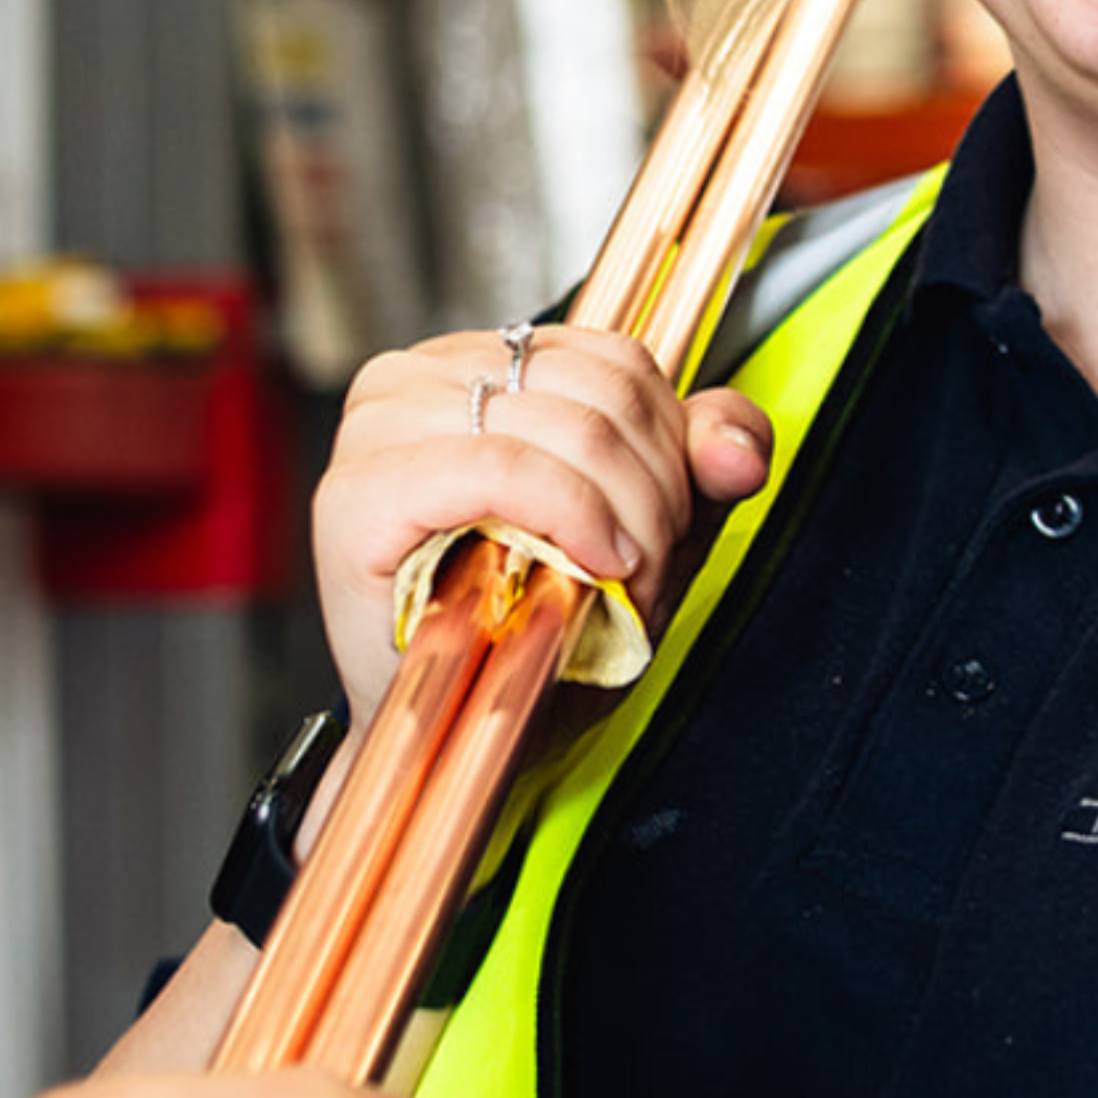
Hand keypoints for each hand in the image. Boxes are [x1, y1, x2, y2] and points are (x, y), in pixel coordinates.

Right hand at [311, 323, 773, 720]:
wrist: (444, 735)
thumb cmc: (523, 635)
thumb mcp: (637, 535)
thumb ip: (695, 471)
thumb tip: (739, 449)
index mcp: (473, 365)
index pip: (615, 362)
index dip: (671, 447)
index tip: (671, 530)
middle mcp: (414, 378)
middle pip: (599, 394)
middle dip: (655, 495)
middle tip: (650, 575)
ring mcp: (377, 427)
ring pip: (564, 427)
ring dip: (624, 519)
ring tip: (621, 585)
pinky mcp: (358, 490)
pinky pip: (501, 468)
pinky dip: (569, 516)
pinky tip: (592, 565)